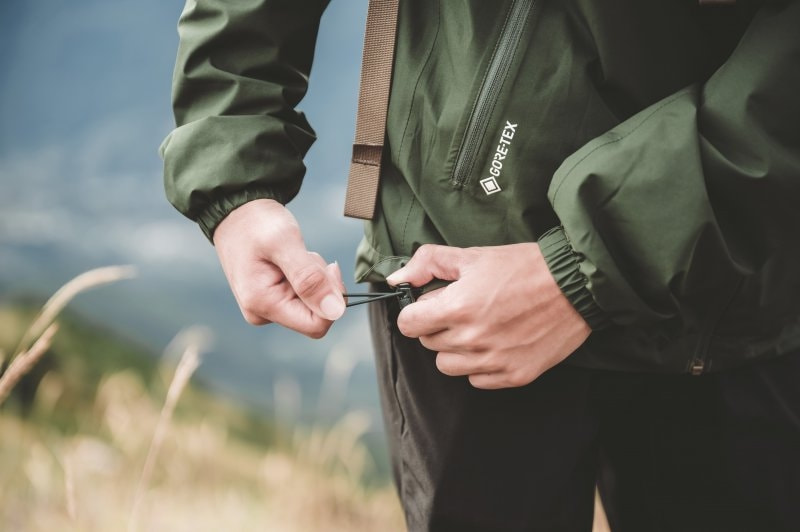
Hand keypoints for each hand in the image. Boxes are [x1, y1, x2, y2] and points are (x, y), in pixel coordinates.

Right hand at [213, 199, 344, 337]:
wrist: (236, 212)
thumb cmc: (257, 223)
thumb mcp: (285, 242)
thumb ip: (310, 277)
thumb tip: (335, 310)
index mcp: (262, 304)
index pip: (317, 325)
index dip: (332, 299)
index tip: (330, 267)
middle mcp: (262, 313)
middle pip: (316, 315)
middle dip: (322, 285)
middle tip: (306, 256)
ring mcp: (266, 308)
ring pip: (313, 305)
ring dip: (315, 278)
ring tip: (295, 254)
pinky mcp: (272, 300)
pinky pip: (304, 297)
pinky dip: (307, 277)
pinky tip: (292, 260)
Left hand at [386, 243, 589, 388]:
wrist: (575, 285)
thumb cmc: (524, 267)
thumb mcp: (472, 255)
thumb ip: (428, 263)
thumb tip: (397, 279)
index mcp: (456, 308)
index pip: (408, 325)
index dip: (416, 312)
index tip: (429, 306)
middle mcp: (472, 339)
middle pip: (428, 344)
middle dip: (438, 326)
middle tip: (463, 308)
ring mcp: (493, 361)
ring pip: (448, 366)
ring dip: (455, 348)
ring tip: (479, 326)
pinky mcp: (514, 375)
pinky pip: (476, 379)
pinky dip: (479, 364)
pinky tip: (496, 342)